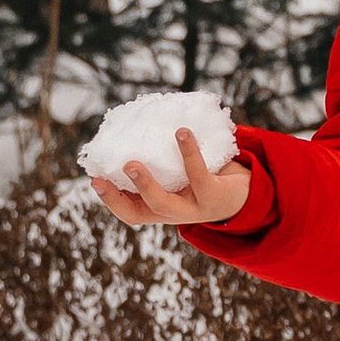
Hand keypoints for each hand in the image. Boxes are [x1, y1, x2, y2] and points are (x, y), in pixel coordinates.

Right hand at [87, 131, 253, 230]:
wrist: (246, 194)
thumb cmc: (205, 178)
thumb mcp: (179, 175)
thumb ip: (160, 162)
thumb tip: (137, 127)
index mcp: (161, 209)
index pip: (130, 212)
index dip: (110, 200)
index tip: (94, 179)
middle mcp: (174, 214)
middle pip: (140, 213)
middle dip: (118, 197)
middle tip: (102, 178)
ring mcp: (193, 208)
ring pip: (164, 202)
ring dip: (145, 184)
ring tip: (131, 163)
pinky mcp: (213, 197)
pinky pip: (198, 175)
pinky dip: (189, 153)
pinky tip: (182, 132)